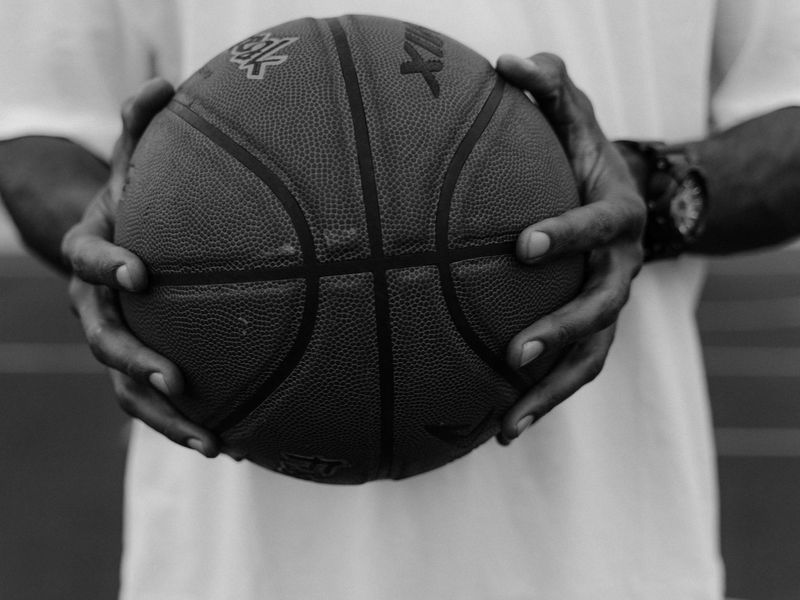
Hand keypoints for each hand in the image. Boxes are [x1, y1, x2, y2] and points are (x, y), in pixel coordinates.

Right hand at [61, 79, 221, 457]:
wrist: (112, 244)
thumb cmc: (132, 201)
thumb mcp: (131, 162)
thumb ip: (142, 127)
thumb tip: (165, 82)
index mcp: (94, 252)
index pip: (92, 259)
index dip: (110, 265)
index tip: (141, 272)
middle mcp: (95, 305)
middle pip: (106, 340)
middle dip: (136, 362)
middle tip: (175, 380)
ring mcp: (114, 343)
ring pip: (127, 391)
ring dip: (166, 419)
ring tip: (213, 444)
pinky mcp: (136, 368)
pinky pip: (154, 406)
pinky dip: (187, 427)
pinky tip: (236, 447)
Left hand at [496, 53, 644, 443]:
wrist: (618, 200)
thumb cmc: (582, 157)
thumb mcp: (574, 116)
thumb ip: (549, 85)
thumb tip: (506, 63)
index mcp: (619, 215)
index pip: (600, 225)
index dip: (568, 234)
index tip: (522, 246)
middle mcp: (622, 269)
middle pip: (603, 307)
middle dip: (562, 330)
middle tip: (514, 353)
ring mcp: (611, 308)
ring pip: (593, 358)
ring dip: (552, 391)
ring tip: (508, 424)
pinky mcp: (594, 335)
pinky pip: (574, 374)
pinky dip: (543, 401)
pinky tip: (499, 427)